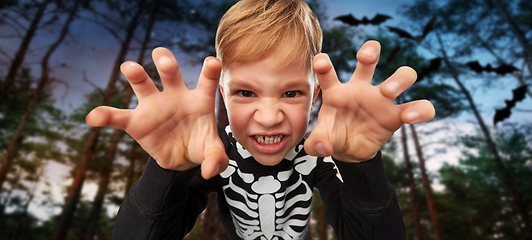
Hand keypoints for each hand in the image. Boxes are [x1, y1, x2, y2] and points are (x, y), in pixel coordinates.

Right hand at [86, 48, 227, 178]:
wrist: (181, 158)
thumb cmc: (200, 146)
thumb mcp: (212, 153)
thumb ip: (217, 159)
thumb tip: (211, 171)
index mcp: (199, 99)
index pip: (206, 80)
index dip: (210, 70)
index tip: (212, 62)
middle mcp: (175, 96)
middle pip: (170, 73)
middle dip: (166, 64)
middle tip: (164, 61)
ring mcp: (154, 106)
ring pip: (143, 85)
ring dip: (136, 74)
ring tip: (129, 67)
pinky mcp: (137, 122)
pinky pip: (118, 117)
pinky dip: (105, 116)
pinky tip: (93, 118)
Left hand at [304, 40, 434, 161]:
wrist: (350, 151)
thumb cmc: (334, 137)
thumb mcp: (320, 142)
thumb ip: (316, 144)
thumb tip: (323, 147)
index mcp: (336, 92)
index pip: (328, 73)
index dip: (323, 64)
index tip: (320, 61)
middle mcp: (360, 89)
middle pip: (369, 60)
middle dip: (370, 52)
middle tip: (366, 58)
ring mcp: (381, 100)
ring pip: (400, 77)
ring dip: (398, 78)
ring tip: (389, 91)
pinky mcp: (396, 116)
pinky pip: (417, 107)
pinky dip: (420, 109)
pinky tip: (410, 116)